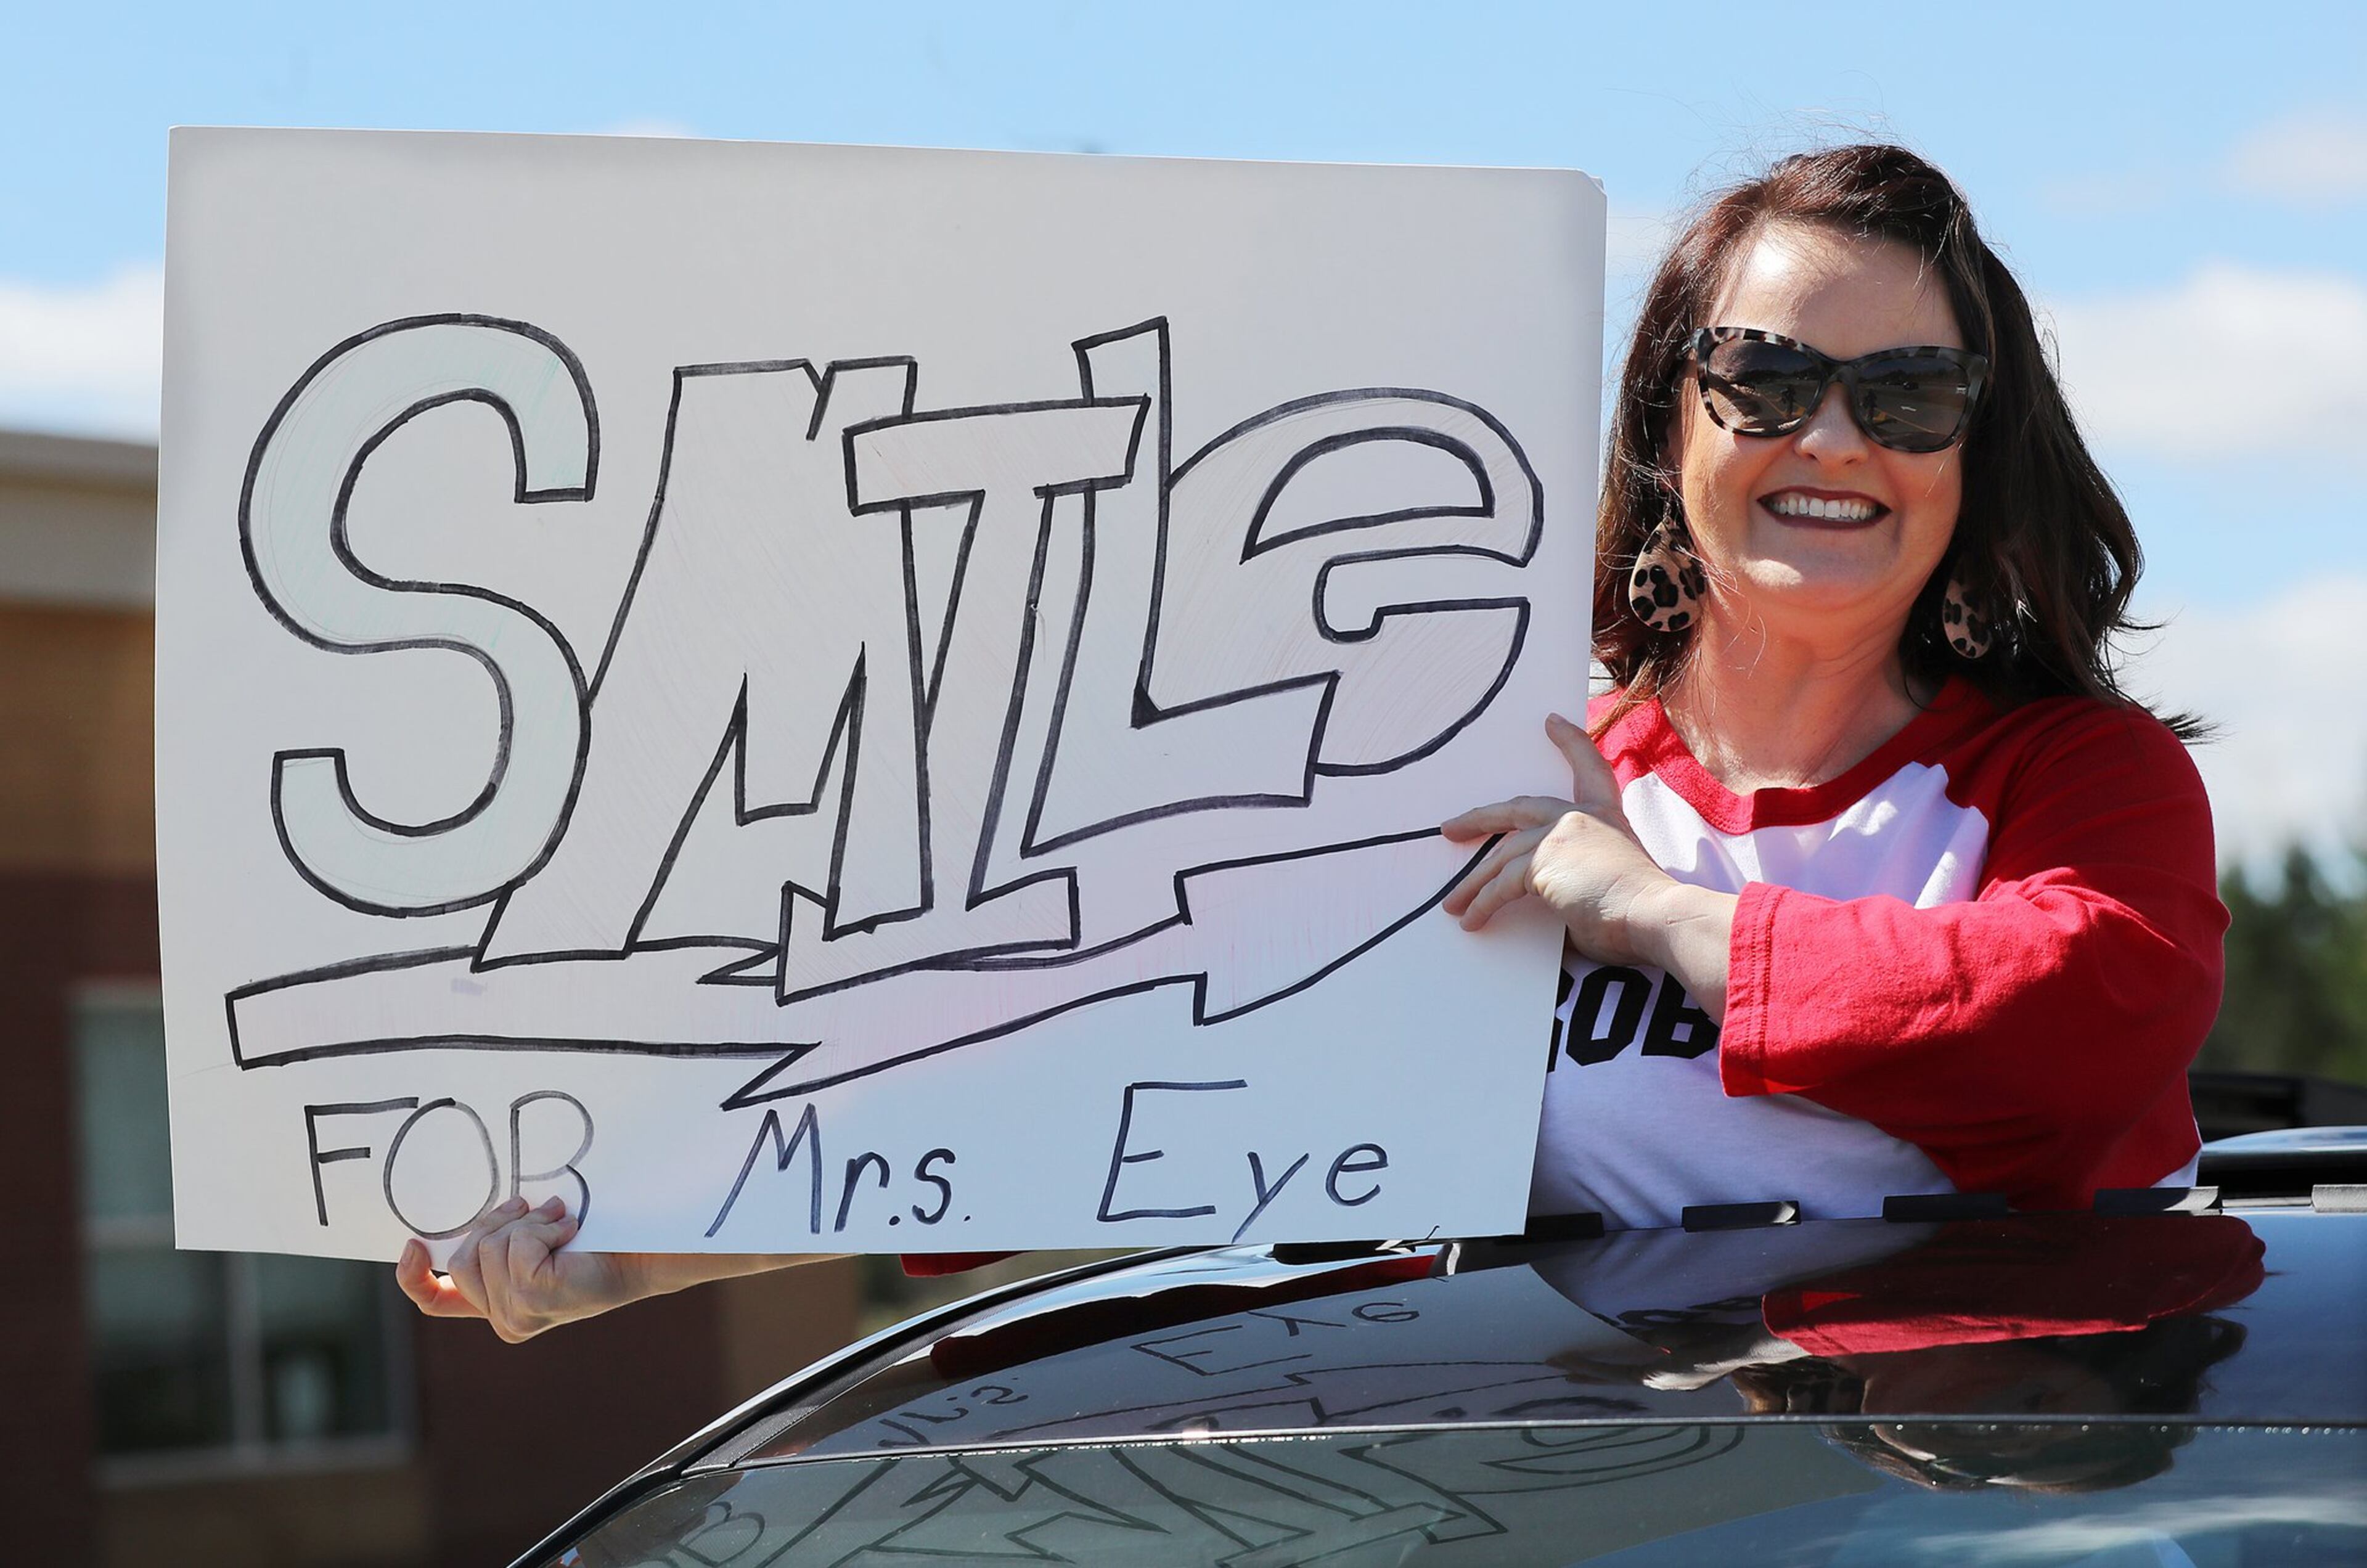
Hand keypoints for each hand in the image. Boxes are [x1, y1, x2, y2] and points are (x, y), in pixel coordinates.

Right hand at [395, 1195, 641, 1342]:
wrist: (640, 1254)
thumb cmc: (592, 1243)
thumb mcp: (533, 1242)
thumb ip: (499, 1243)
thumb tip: (474, 1218)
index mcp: (497, 1306)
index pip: (437, 1302)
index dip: (413, 1277)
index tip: (412, 1244)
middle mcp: (503, 1319)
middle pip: (462, 1257)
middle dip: (498, 1223)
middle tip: (538, 1211)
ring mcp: (515, 1314)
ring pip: (487, 1248)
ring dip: (527, 1223)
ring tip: (561, 1224)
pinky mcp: (532, 1298)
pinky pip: (517, 1244)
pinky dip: (544, 1228)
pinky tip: (571, 1233)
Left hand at [1440, 712, 1675, 966]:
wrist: (1656, 916)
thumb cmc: (1640, 913)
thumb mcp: (1606, 879)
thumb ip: (1575, 874)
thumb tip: (1547, 897)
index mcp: (1606, 815)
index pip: (1588, 767)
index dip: (1570, 743)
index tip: (1552, 721)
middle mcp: (1582, 815)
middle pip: (1518, 808)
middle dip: (1480, 819)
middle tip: (1452, 828)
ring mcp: (1560, 833)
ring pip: (1501, 856)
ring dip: (1473, 883)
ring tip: (1454, 904)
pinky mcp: (1542, 860)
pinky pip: (1500, 884)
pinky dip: (1482, 904)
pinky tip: (1471, 920)